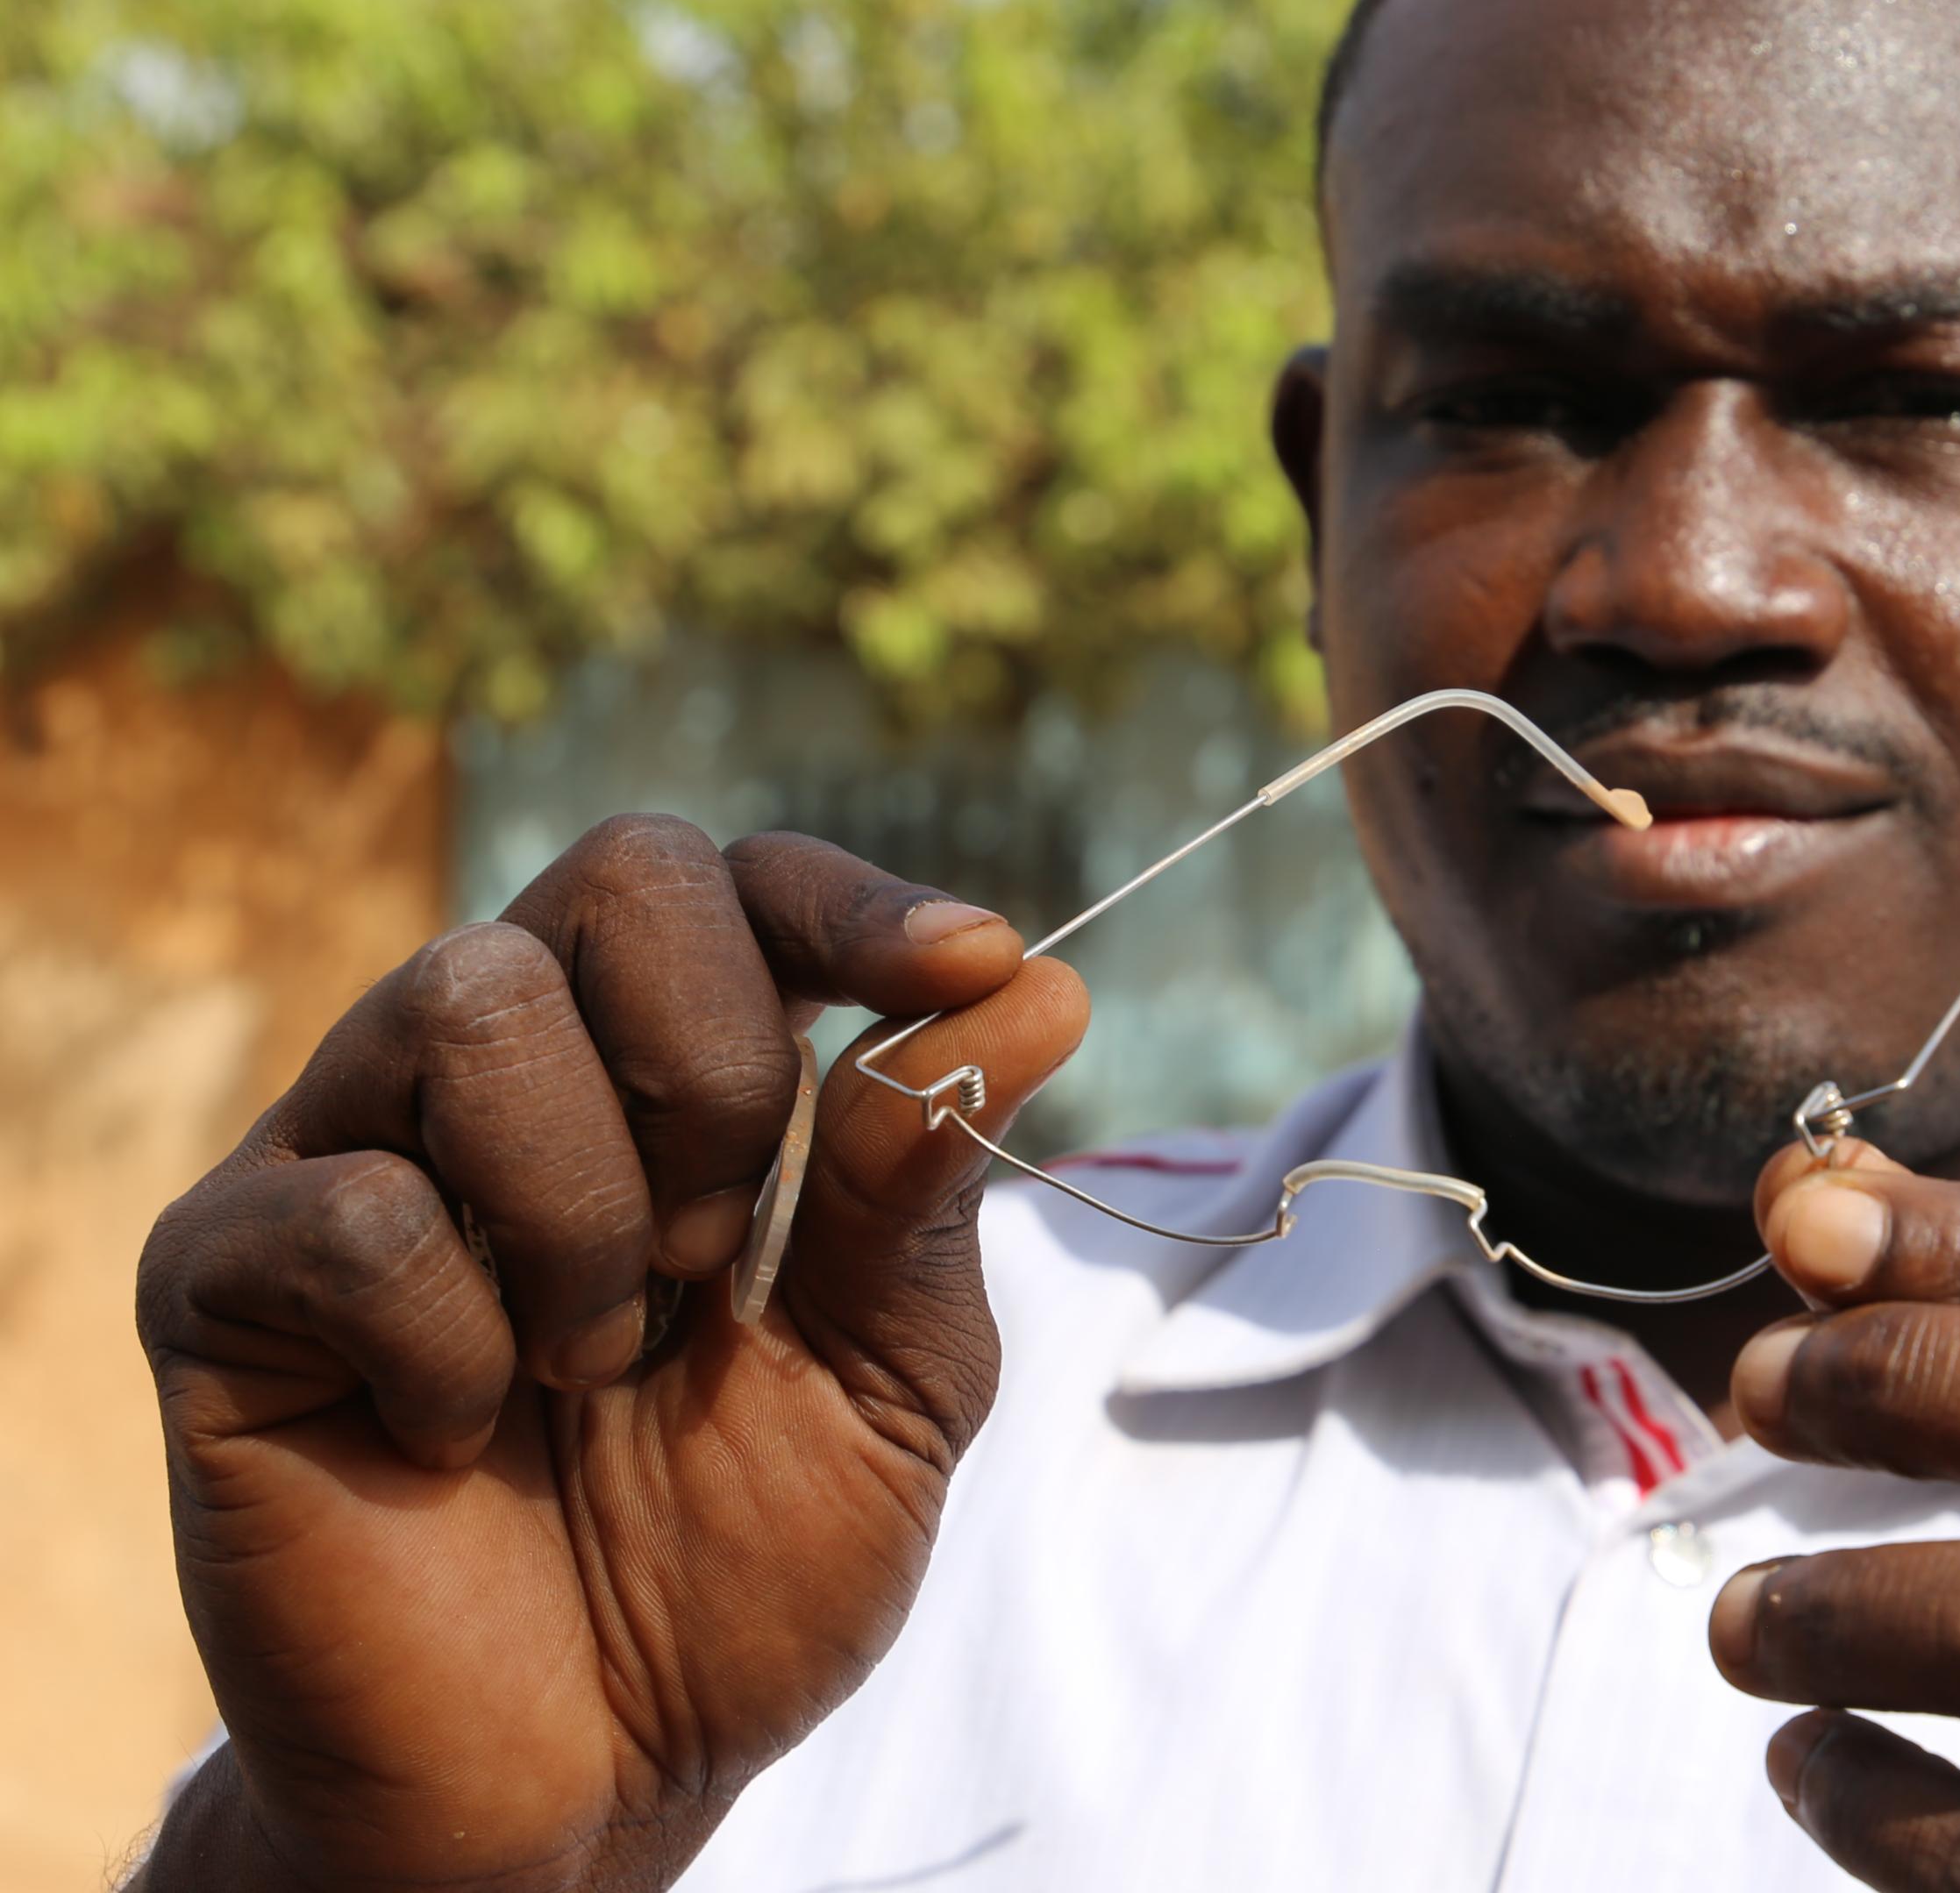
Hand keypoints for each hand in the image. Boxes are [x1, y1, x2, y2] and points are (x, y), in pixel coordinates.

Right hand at [133, 817, 1088, 1892]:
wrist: (586, 1781)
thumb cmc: (741, 1573)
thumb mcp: (894, 1382)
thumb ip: (925, 1191)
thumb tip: (1039, 994)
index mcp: (663, 1075)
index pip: (737, 885)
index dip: (855, 901)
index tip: (970, 963)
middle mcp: (500, 1074)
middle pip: (617, 874)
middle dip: (717, 1060)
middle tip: (716, 1259)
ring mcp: (345, 1153)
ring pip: (467, 1002)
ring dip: (588, 1209)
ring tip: (593, 1363)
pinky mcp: (224, 1276)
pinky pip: (353, 1211)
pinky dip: (452, 1341)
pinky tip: (457, 1434)